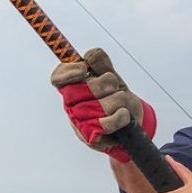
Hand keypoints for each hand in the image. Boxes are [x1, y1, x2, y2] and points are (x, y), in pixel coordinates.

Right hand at [51, 48, 156, 162]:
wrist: (133, 123)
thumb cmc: (118, 99)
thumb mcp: (114, 80)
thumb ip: (103, 65)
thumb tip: (90, 55)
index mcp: (73, 88)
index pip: (58, 78)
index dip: (67, 72)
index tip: (83, 68)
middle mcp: (72, 105)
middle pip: (78, 91)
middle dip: (101, 84)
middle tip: (113, 84)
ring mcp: (79, 122)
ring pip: (96, 107)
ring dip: (117, 101)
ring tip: (123, 101)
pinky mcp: (90, 138)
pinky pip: (104, 125)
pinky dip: (119, 117)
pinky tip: (125, 115)